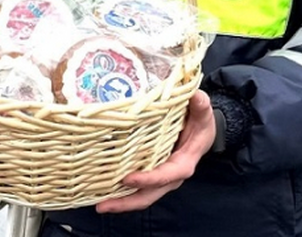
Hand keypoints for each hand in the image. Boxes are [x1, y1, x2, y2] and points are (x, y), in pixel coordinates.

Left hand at [95, 90, 215, 213]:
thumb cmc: (201, 123)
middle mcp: (170, 176)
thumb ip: (200, 105)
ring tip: (98, 204)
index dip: (147, 179)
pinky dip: (120, 192)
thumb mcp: (203, 113)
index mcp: (183, 163)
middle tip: (102, 205)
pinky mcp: (150, 174)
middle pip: (148, 195)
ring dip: (120, 202)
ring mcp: (159, 178)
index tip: (128, 179)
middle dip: (126, 202)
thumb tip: (195, 96)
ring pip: (140, 195)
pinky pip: (136, 188)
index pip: (165, 175)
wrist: (202, 132)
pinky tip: (102, 191)